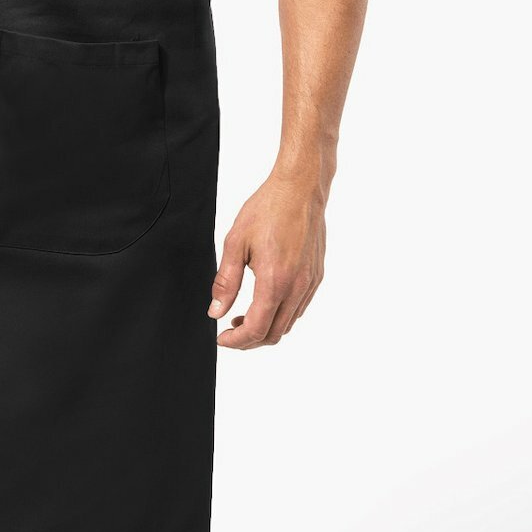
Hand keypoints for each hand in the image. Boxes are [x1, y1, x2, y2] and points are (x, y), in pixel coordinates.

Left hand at [208, 174, 326, 348]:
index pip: (256, 329)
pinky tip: (265, 301)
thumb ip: (225, 281)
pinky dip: (281, 315)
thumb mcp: (235, 243)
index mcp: (275, 281)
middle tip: (230, 331)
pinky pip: (299, 308)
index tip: (221, 338)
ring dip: (266, 328)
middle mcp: (297, 287)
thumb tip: (216, 310)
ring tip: (243, 316)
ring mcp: (310, 283)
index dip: (236, 341)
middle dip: (249, 340)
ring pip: (288, 323)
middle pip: (274, 334)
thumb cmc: (268, 210)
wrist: (299, 190)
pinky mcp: (316, 276)